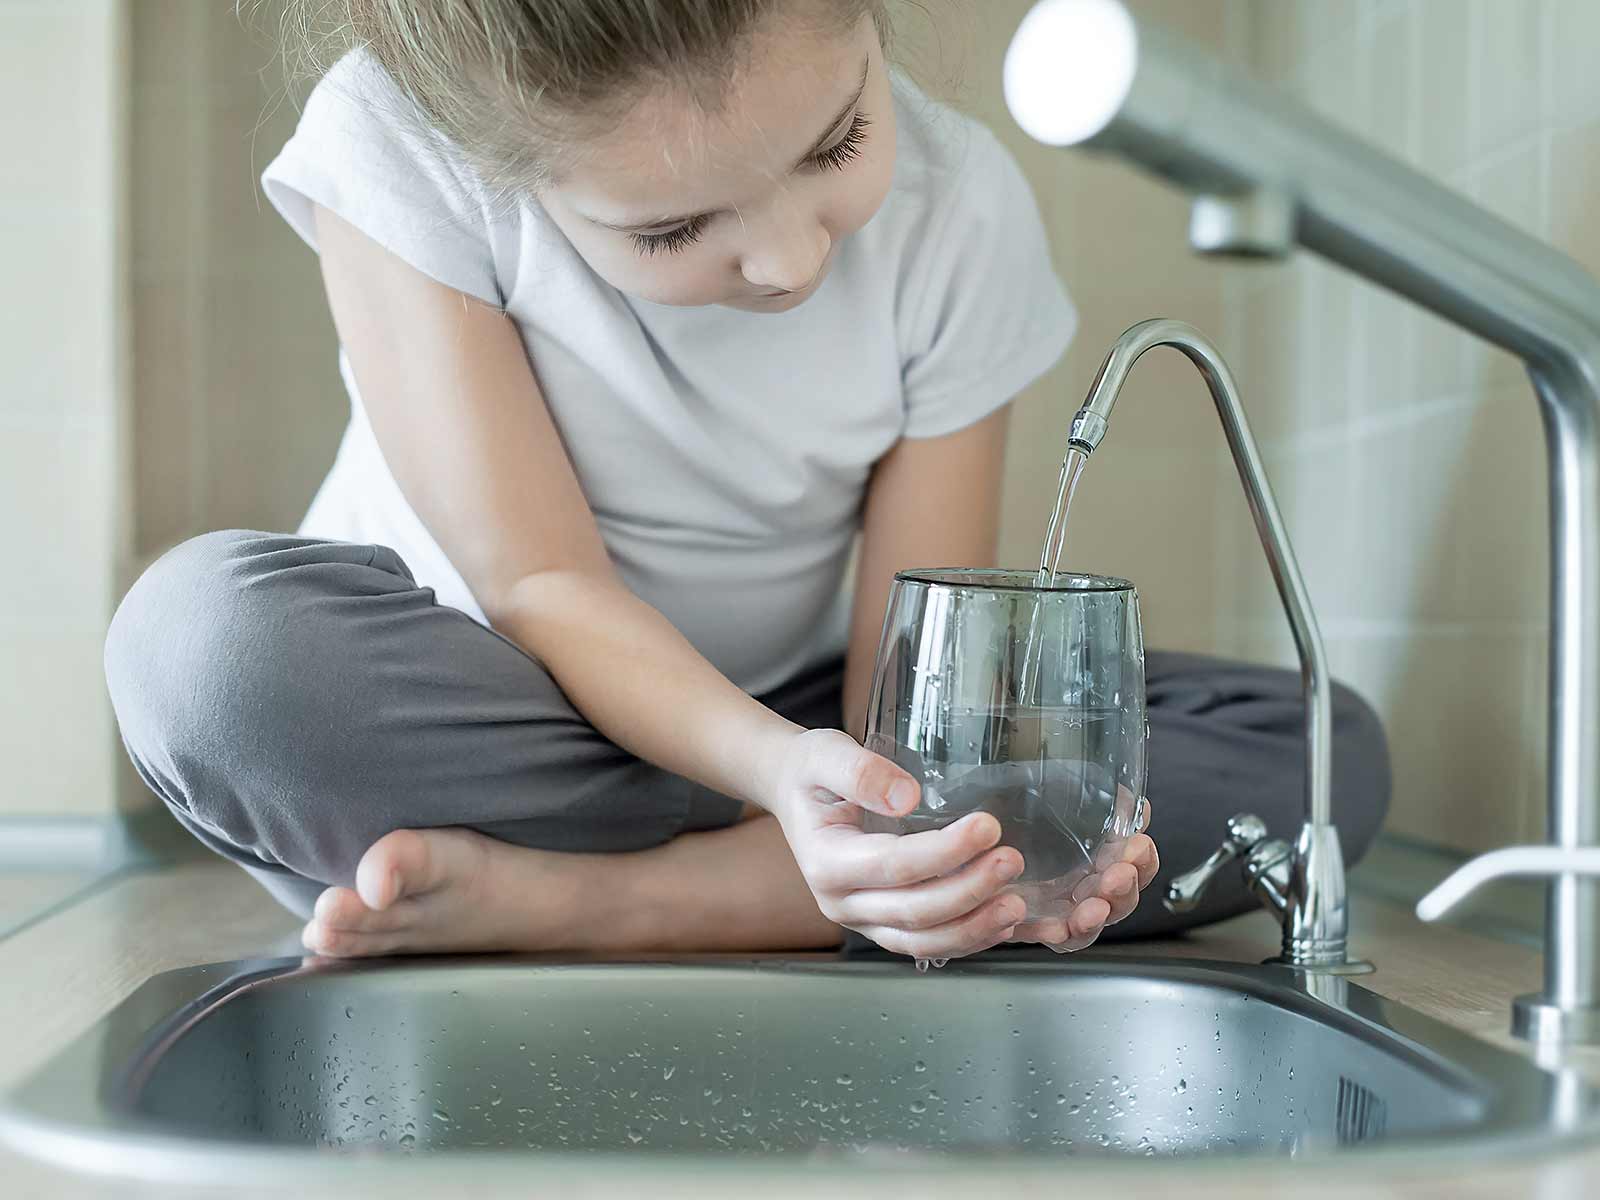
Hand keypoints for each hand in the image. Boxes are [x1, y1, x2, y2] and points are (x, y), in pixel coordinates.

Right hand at [764, 728, 1026, 960]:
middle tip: (1012, 861)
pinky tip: (1008, 926)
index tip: (987, 828)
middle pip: (913, 911)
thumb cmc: (810, 772)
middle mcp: (841, 902)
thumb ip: (861, 773)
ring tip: (1018, 906)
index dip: (944, 852)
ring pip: (923, 941)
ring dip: (974, 929)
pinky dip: (972, 938)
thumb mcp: (825, 755)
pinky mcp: (884, 923)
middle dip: (969, 891)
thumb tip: (908, 797)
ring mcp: (863, 919)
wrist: (793, 791)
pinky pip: (930, 943)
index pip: (893, 866)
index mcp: (826, 862)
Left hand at [1008, 795, 1158, 952]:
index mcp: (1102, 860)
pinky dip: (1057, 934)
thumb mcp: (1056, 804)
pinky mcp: (1036, 926)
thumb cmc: (1024, 826)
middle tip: (1120, 875)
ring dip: (1096, 917)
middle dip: (1125, 887)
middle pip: (1121, 899)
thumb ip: (1099, 806)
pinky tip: (1055, 927)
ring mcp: (1064, 911)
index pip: (1137, 864)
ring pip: (1091, 924)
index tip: (1139, 844)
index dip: (1144, 859)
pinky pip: (1051, 937)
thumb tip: (1129, 798)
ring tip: (1093, 910)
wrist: (978, 853)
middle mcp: (1088, 889)